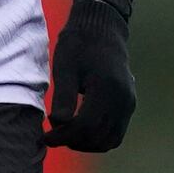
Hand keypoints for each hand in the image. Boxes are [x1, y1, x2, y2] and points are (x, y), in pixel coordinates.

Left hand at [44, 0, 134, 152]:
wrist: (102, 28)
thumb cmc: (79, 44)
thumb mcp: (65, 67)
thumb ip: (64, 96)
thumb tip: (59, 123)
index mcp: (107, 88)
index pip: (85, 126)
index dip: (63, 136)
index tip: (45, 137)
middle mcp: (123, 99)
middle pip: (97, 137)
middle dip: (72, 141)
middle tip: (51, 136)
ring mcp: (128, 103)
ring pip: (109, 141)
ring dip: (86, 144)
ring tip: (65, 135)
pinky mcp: (128, 105)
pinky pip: (116, 133)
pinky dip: (98, 139)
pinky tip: (79, 132)